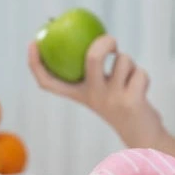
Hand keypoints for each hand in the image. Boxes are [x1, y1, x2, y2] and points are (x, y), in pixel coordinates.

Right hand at [28, 35, 165, 146]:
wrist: (142, 136)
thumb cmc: (121, 105)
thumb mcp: (102, 90)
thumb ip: (94, 70)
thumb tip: (90, 37)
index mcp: (79, 95)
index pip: (49, 82)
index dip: (36, 63)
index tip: (33, 43)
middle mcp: (92, 97)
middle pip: (92, 57)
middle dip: (104, 41)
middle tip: (110, 41)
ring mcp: (112, 100)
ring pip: (122, 60)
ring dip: (129, 62)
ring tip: (128, 77)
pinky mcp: (132, 102)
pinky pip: (139, 72)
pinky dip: (142, 76)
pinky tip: (139, 90)